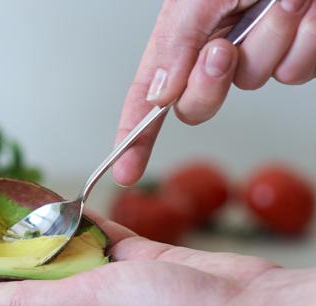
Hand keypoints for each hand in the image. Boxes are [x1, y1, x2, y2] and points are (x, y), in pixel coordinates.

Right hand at [113, 0, 315, 185]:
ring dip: (270, 44)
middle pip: (196, 105)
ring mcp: (260, 50)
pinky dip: (305, 41)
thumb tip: (156, 96)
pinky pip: (297, 72)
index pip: (147, 94)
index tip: (125, 171)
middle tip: (224, 49)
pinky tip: (307, 11)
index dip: (134, 135)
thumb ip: (174, 46)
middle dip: (210, 84)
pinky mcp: (301, 49)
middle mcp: (218, 45)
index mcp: (183, 32)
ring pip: (254, 82)